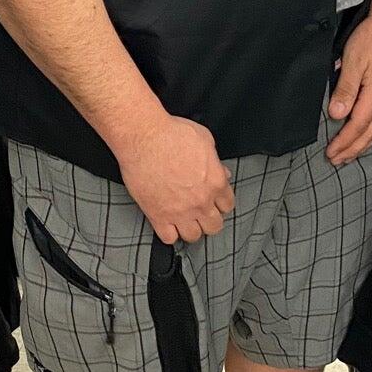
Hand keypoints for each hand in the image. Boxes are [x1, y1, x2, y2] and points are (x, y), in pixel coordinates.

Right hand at [115, 114, 234, 244]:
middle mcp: (201, 201)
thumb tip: (221, 171)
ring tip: (184, 220)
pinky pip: (169, 238)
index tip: (213, 200)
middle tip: (200, 212)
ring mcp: (180, 211)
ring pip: (193, 236)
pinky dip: (169, 233)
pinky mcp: (158, 215)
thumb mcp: (204, 139)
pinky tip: (167, 223)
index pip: (228, 205)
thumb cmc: (172, 133)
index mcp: (215, 182)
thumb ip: (215, 160)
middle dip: (209, 220)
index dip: (220, 203)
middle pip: (214, 226)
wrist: (144, 137)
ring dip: (191, 229)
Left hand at [326, 7, 371, 165]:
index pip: (358, 125)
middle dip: (353, 148)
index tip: (331, 152)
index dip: (344, 141)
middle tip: (338, 160)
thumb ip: (345, 90)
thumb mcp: (352, 60)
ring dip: (366, 143)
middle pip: (371, 132)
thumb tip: (337, 115)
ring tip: (352, 153)